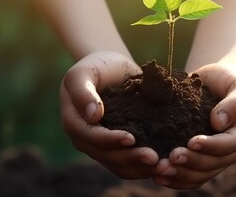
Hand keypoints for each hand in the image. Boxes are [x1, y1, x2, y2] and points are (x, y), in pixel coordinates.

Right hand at [60, 51, 158, 178]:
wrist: (113, 68)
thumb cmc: (97, 66)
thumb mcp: (84, 72)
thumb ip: (83, 92)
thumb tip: (94, 116)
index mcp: (73, 122)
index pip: (90, 136)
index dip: (110, 140)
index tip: (132, 138)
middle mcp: (85, 139)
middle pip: (107, 156)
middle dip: (130, 158)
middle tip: (154, 158)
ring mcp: (101, 146)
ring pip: (119, 165)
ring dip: (140, 168)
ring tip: (162, 166)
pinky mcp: (117, 147)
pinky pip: (128, 164)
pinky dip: (143, 167)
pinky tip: (162, 165)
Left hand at [151, 63, 235, 188]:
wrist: (213, 82)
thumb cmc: (227, 79)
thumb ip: (235, 102)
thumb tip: (219, 123)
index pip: (232, 144)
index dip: (212, 146)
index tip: (192, 142)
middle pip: (216, 163)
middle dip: (193, 163)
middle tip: (171, 158)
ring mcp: (221, 157)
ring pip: (203, 174)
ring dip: (181, 175)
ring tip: (160, 170)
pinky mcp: (206, 161)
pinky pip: (193, 177)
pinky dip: (177, 179)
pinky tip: (160, 178)